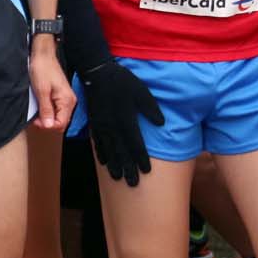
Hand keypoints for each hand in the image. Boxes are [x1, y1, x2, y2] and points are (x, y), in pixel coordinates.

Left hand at [29, 44, 75, 129]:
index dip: (48, 125)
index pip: (61, 123)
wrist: (43, 55)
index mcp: (67, 100)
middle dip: (48, 122)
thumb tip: (48, 126)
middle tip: (35, 117)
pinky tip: (40, 106)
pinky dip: (48, 110)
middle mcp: (69, 101)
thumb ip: (46, 109)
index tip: (37, 121)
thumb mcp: (41, 91)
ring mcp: (66, 98)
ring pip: (58, 116)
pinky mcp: (60, 95)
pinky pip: (56, 109)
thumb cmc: (42, 69)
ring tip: (37, 110)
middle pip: (61, 121)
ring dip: (47, 117)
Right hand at [82, 61, 159, 185]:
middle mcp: (113, 127)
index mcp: (126, 120)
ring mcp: (102, 126)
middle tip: (133, 184)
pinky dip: (102, 155)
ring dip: (114, 165)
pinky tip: (105, 163)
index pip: (135, 144)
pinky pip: (98, 143)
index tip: (146, 171)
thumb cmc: (123, 82)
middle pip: (121, 152)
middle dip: (128, 168)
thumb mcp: (142, 92)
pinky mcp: (95, 123)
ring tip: (119, 178)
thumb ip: (151, 109)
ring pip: (109, 150)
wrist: (98, 74)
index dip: (141, 159)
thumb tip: (161, 124)